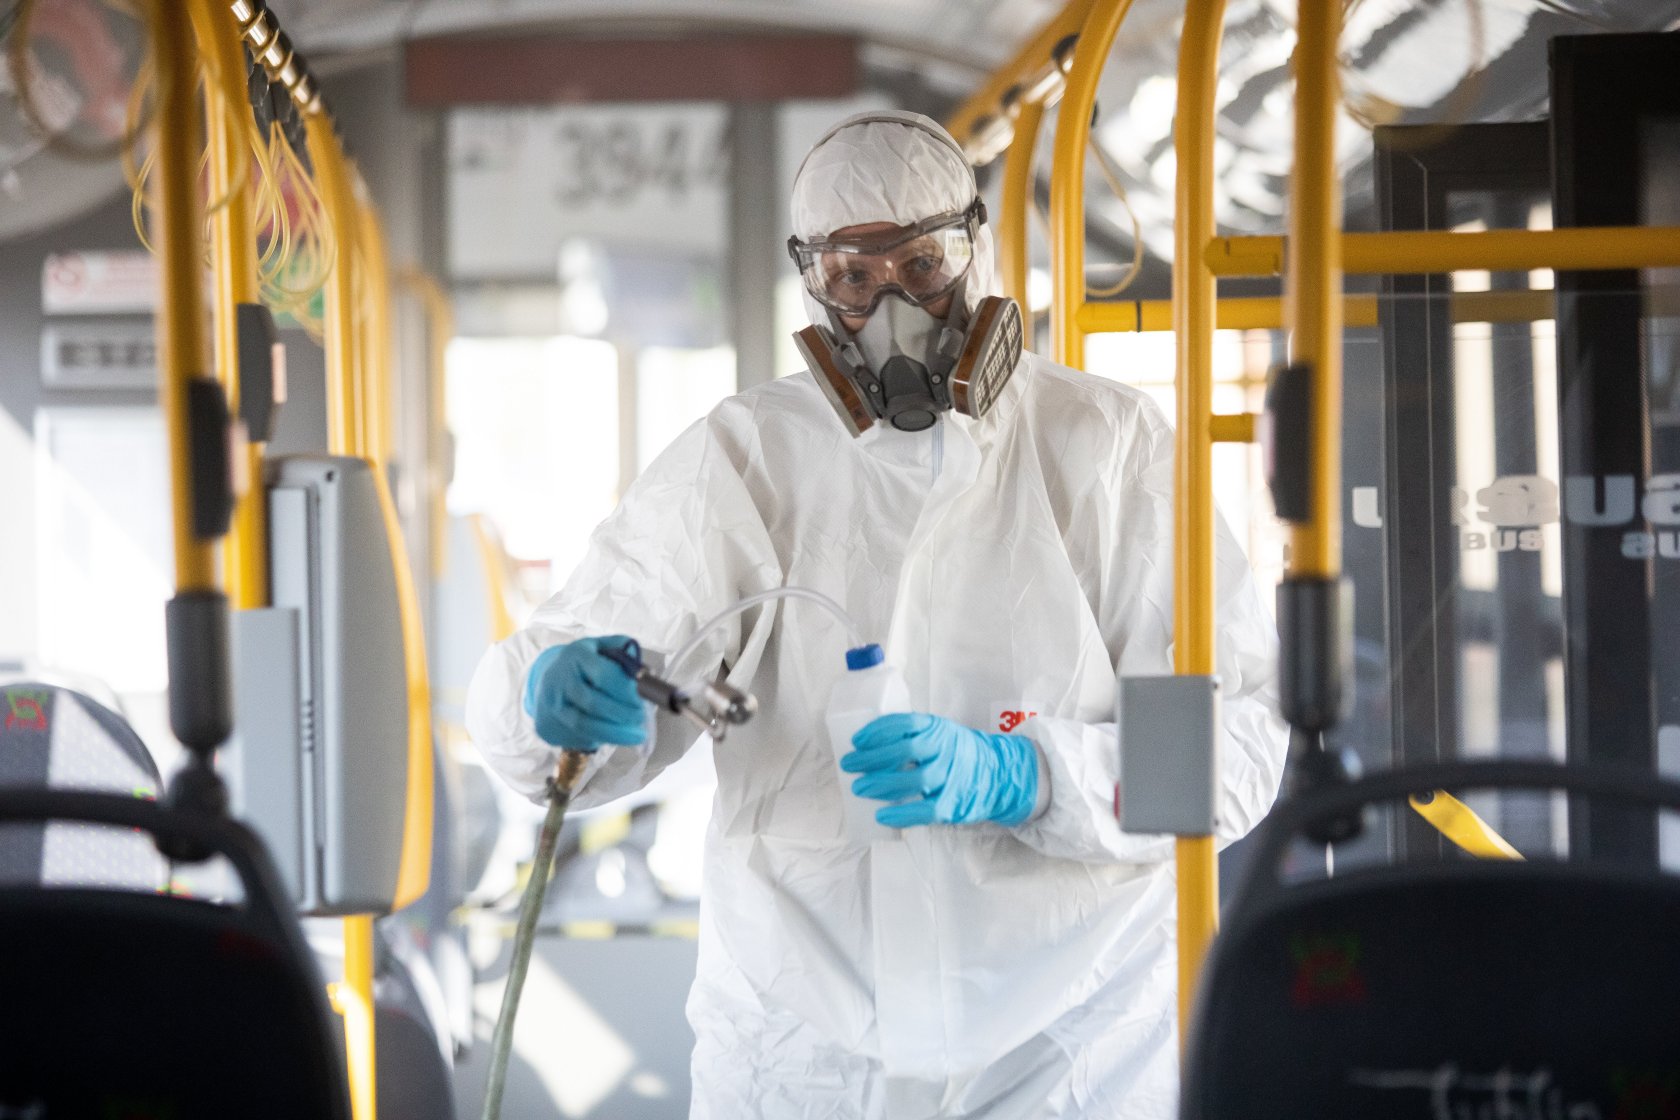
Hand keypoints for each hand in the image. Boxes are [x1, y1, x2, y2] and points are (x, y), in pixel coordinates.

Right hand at [522, 636, 646, 750]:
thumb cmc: (583, 665)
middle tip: (642, 717)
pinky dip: (606, 739)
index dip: (624, 688)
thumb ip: (623, 652)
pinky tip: (624, 738)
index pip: (601, 673)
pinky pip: (581, 736)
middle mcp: (560, 680)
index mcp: (576, 656)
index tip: (642, 697)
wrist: (549, 682)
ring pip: (585, 724)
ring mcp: (554, 705)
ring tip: (638, 735)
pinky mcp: (550, 725)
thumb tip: (647, 672)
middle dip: (622, 713)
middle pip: (592, 702)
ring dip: (616, 732)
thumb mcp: (600, 647)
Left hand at [840, 712, 1038, 827]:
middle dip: (871, 759)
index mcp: (938, 728)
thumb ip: (914, 735)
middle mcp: (945, 749)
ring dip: (881, 784)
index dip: (876, 731)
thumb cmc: (958, 753)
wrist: (998, 774)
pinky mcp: (953, 803)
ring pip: (913, 780)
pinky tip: (882, 815)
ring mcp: (950, 776)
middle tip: (850, 765)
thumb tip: (868, 746)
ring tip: (859, 787)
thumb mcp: (941, 732)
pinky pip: (925, 809)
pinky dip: (902, 814)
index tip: (856, 740)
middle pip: (904, 752)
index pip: (904, 724)